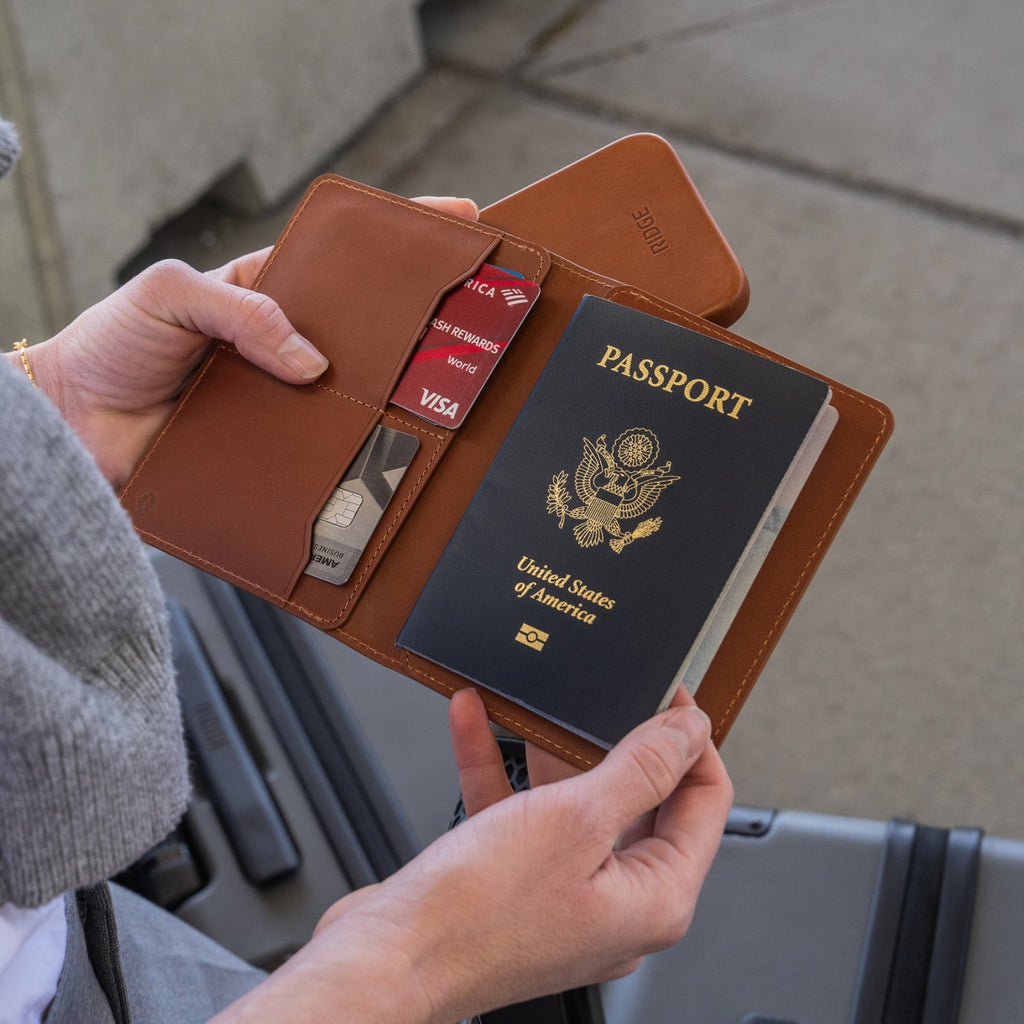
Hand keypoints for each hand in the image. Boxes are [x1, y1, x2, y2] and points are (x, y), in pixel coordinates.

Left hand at [11, 196, 478, 487]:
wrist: (72, 425)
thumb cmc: (113, 344)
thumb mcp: (169, 294)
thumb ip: (241, 312)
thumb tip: (311, 360)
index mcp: (268, 297)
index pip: (343, 264)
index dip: (399, 241)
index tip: (459, 223)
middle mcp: (285, 351)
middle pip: (363, 337)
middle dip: (415, 331)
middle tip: (465, 328)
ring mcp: (283, 404)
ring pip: (352, 402)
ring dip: (389, 404)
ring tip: (436, 403)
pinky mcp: (272, 455)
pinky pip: (319, 459)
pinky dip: (347, 463)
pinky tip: (379, 465)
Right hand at [212, 690, 731, 1022]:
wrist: (387, 958)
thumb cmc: (476, 915)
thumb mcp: (576, 818)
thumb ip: (641, 768)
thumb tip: (687, 731)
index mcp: (656, 897)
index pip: (704, 802)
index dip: (690, 740)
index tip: (668, 694)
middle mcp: (619, 902)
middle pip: (643, 800)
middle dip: (619, 739)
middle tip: (609, 691)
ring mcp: (567, 893)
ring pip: (578, 803)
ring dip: (552, 750)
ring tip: (541, 703)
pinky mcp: (518, 883)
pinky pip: (522, 813)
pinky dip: (502, 768)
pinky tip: (475, 721)